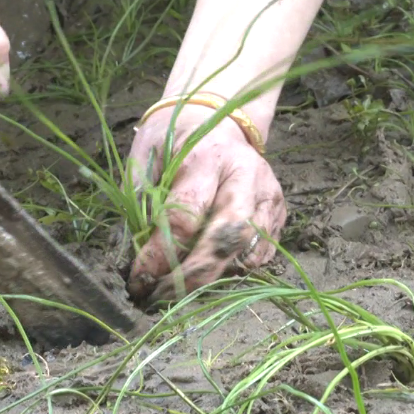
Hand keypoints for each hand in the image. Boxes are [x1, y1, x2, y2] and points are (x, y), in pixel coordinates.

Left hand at [126, 105, 285, 304]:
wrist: (217, 118)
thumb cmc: (175, 139)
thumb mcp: (145, 153)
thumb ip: (139, 196)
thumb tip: (134, 248)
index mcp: (207, 158)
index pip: (186, 218)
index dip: (161, 255)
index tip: (138, 279)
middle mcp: (245, 174)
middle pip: (227, 238)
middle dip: (193, 276)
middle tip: (161, 296)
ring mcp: (268, 193)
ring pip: (249, 251)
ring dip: (214, 277)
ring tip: (180, 286)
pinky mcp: (279, 208)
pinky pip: (263, 253)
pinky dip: (235, 269)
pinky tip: (209, 268)